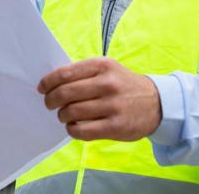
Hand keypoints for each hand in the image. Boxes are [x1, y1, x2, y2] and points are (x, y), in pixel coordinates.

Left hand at [38, 57, 161, 141]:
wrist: (156, 103)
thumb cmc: (124, 85)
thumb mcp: (108, 69)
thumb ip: (84, 73)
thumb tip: (53, 82)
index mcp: (102, 66)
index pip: (65, 73)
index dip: (48, 82)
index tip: (42, 88)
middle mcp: (107, 84)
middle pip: (65, 94)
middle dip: (51, 101)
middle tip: (49, 104)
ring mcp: (112, 106)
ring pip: (71, 113)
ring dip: (62, 116)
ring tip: (64, 116)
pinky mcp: (115, 126)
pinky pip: (82, 131)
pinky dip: (72, 130)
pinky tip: (74, 127)